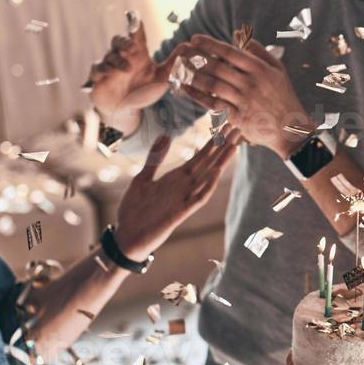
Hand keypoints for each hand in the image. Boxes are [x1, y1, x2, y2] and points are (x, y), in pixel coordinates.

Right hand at [85, 21, 183, 124]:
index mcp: (138, 53)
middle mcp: (122, 56)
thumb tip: (186, 48)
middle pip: (119, 40)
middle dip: (124, 42)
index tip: (133, 14)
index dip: (134, 23)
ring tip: (128, 70)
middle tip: (132, 47)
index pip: (136, 35)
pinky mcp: (98, 77)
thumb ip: (172, 65)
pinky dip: (102, 70)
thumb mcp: (161, 79)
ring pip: (109, 55)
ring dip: (118, 61)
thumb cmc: (143, 90)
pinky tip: (107, 75)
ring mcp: (109, 66)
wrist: (126, 110)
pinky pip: (97, 68)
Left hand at [113, 129, 242, 259]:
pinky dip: (208, 185)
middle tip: (238, 128)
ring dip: (221, 162)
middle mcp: (184, 186)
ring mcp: (184, 199)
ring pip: (208, 177)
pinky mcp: (181, 212)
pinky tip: (216, 171)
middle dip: (222, 146)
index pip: (200, 157)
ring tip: (234, 146)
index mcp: (176, 178)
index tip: (224, 127)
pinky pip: (198, 197)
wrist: (126, 237)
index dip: (213, 142)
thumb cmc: (133, 210)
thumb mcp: (142, 179)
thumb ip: (155, 158)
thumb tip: (165, 135)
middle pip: (208, 163)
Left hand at [173, 35, 312, 159]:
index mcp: (260, 69)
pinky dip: (197, 96)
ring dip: (193, 75)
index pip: (230, 52)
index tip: (194, 38)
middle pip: (217, 67)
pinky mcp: (237, 117)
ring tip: (179, 68)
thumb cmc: (283, 96)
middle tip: (180, 51)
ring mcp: (244, 101)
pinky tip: (186, 88)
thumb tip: (237, 34)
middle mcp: (251, 83)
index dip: (210, 44)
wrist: (290, 128)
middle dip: (196, 57)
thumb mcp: (277, 69)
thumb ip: (258, 50)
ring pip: (212, 85)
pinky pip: (212, 104)